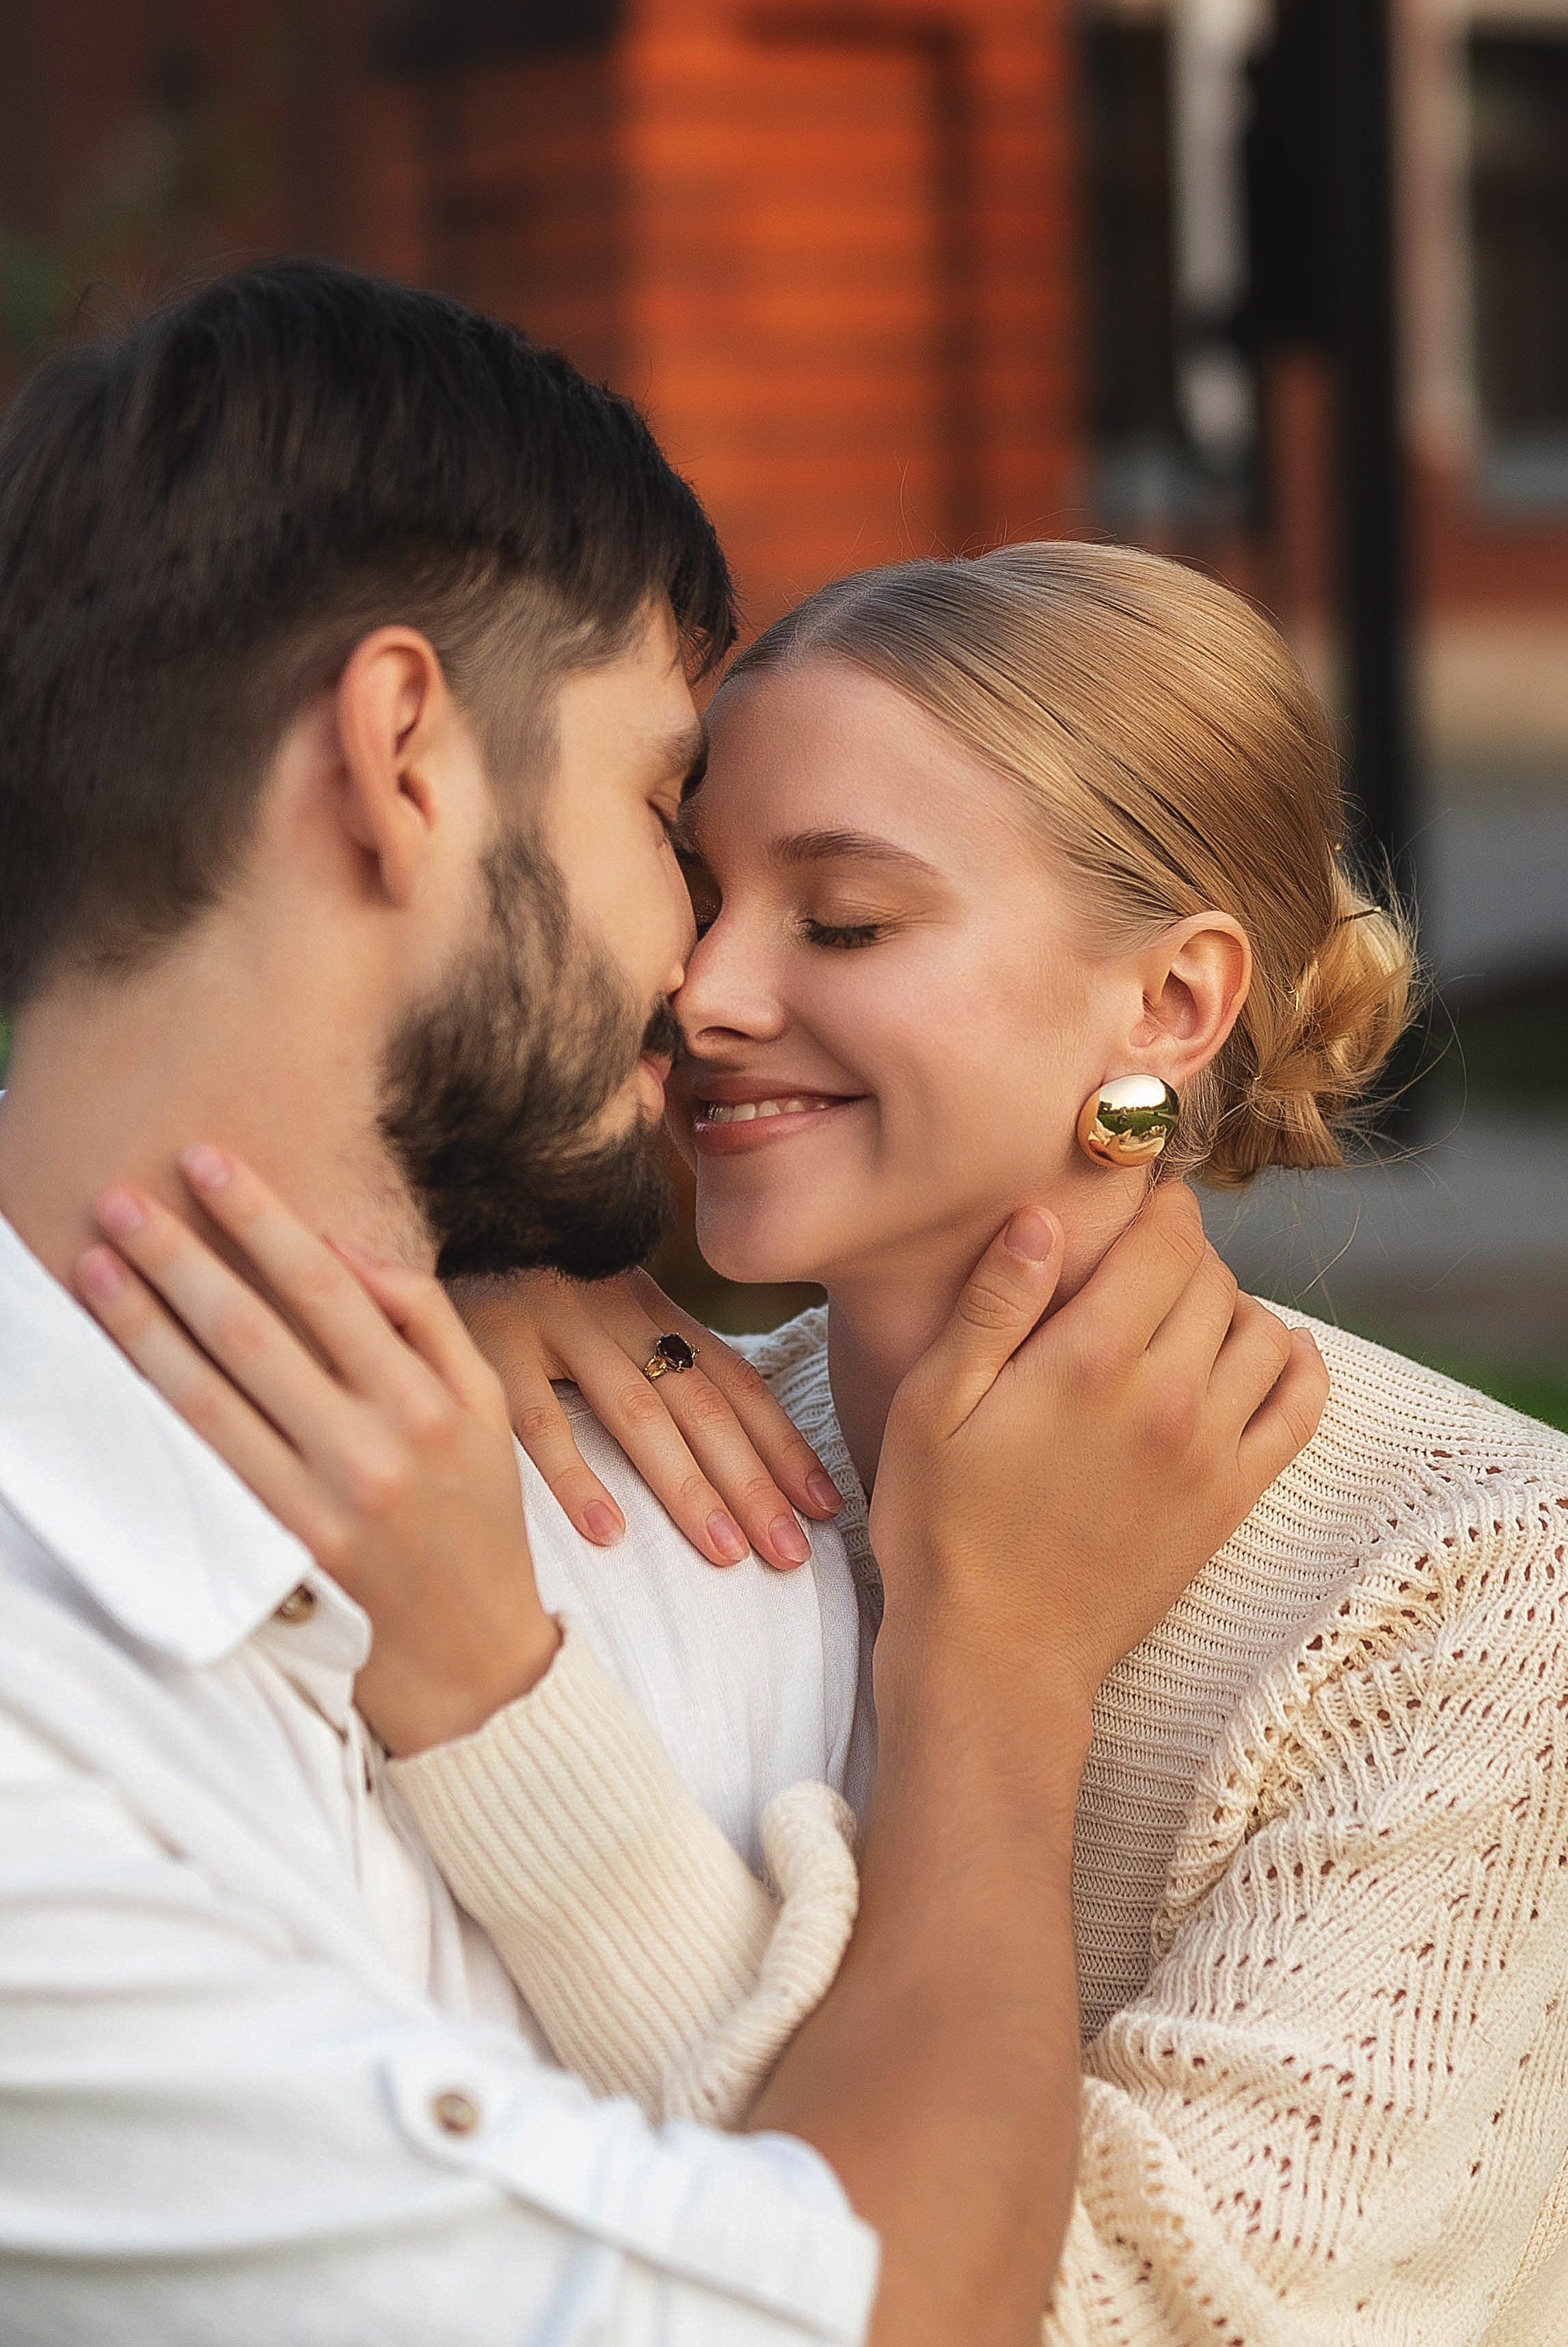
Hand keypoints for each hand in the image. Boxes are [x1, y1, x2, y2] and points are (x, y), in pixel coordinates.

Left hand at [74, 1148, 559, 1756]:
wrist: (471, 1650)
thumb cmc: (476, 1511)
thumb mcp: (482, 1405)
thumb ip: (426, 1321)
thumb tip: (346, 1247)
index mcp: (427, 1399)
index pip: (329, 1287)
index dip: (263, 1220)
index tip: (208, 1161)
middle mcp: (374, 1446)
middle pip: (258, 1331)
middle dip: (184, 1255)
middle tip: (121, 1197)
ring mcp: (324, 1502)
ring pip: (217, 1395)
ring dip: (147, 1323)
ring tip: (96, 1264)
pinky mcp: (283, 1548)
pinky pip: (211, 1461)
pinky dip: (162, 1403)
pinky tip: (119, 1360)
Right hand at [450, 1266, 842, 1570]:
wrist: (428, 1204)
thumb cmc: (509, 1274)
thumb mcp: (590, 1299)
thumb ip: (644, 1346)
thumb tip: (709, 1426)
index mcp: (646, 1305)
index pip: (733, 1379)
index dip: (783, 1444)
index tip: (828, 1506)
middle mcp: (613, 1308)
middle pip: (701, 1404)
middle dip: (755, 1482)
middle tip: (794, 1554)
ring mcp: (551, 1320)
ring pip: (636, 1411)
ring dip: (687, 1488)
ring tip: (728, 1554)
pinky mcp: (486, 1340)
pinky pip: (534, 1418)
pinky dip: (575, 1477)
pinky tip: (608, 1536)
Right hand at [871, 1184, 1327, 1719]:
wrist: (996, 1655)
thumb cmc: (941, 1529)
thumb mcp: (930, 1408)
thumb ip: (991, 1307)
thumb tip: (1041, 1218)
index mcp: (1090, 1361)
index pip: (1166, 1240)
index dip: (1155, 1205)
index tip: (1133, 1201)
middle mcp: (1167, 1397)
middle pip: (1213, 1278)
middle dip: (1180, 1255)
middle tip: (1134, 1266)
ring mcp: (1210, 1451)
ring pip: (1263, 1331)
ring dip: (1229, 1306)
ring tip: (1178, 1317)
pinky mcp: (1231, 1499)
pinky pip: (1302, 1406)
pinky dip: (1295, 1365)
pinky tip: (1261, 1354)